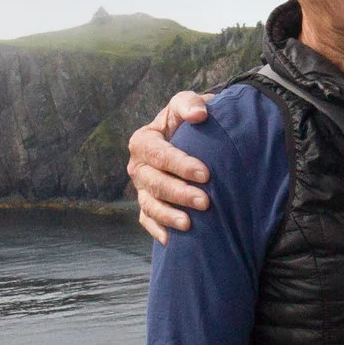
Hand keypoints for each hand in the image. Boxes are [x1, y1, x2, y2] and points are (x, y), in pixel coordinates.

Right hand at [127, 91, 212, 241]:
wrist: (189, 137)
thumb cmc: (186, 120)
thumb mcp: (185, 104)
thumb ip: (189, 104)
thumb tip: (199, 115)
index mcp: (143, 141)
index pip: (160, 154)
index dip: (181, 165)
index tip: (205, 174)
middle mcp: (138, 167)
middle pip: (154, 183)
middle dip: (179, 193)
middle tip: (205, 202)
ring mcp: (141, 189)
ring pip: (149, 205)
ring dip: (168, 216)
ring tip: (189, 224)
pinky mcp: (146, 206)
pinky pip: (147, 221)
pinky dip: (158, 230)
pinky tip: (172, 241)